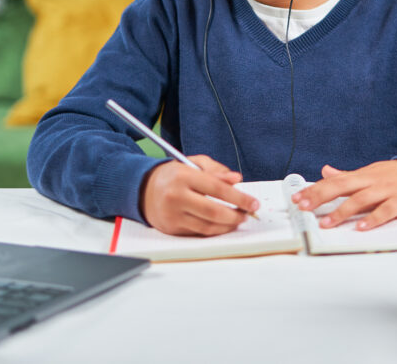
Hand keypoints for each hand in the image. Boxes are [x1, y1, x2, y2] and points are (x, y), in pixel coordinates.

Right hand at [141, 155, 259, 235]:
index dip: (239, 197)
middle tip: (247, 213)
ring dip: (228, 225)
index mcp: (183, 176)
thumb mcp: (193, 163)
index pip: (217, 189)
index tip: (253, 202)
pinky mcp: (171, 228)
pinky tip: (223, 225)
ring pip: (208, 226)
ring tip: (238, 219)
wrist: (143, 189)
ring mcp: (173, 214)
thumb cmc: (173, 175)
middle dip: (236, 215)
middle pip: (214, 211)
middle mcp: (176, 196)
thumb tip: (237, 179)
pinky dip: (215, 230)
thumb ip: (217, 170)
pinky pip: (199, 233)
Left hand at [291, 160, 396, 230]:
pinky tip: (361, 227)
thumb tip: (325, 171)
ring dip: (342, 211)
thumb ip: (346, 176)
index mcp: (361, 176)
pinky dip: (373, 219)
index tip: (297, 198)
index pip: (333, 181)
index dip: (314, 189)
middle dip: (321, 196)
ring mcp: (385, 191)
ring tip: (326, 223)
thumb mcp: (368, 173)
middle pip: (342, 186)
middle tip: (304, 206)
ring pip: (361, 199)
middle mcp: (370, 181)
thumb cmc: (393, 176)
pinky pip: (385, 210)